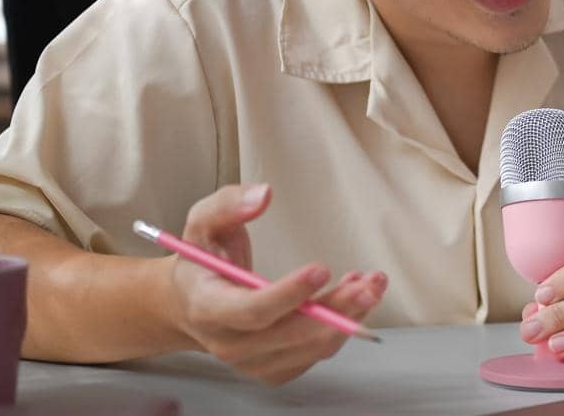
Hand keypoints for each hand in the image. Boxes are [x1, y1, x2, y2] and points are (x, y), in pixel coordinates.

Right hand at [165, 184, 386, 384]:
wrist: (191, 304)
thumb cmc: (203, 260)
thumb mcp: (203, 223)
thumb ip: (228, 205)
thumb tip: (263, 195)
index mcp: (208, 308)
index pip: (252, 310)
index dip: (288, 294)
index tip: (321, 269)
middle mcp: (230, 344)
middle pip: (290, 333)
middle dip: (335, 309)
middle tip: (368, 284)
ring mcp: (254, 362)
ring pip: (311, 346)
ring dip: (348, 317)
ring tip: (372, 283)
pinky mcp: (275, 369)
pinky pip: (316, 353)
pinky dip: (343, 327)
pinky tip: (355, 295)